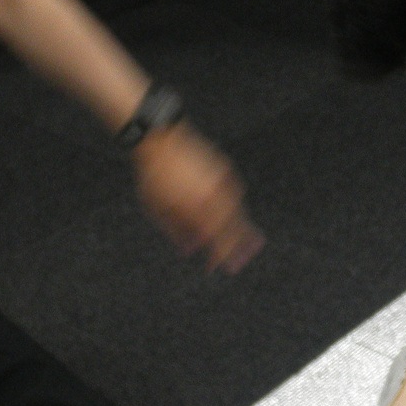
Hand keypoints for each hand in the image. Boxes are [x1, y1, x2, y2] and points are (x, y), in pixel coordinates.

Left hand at [134, 124, 263, 271]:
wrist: (161, 139)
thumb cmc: (154, 176)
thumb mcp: (157, 208)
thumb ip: (176, 231)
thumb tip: (189, 249)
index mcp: (196, 208)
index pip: (214, 239)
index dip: (218, 256)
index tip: (218, 267)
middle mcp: (213, 196)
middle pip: (233, 228)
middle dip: (239, 248)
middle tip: (243, 262)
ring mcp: (222, 181)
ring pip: (238, 210)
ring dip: (243, 228)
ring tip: (251, 243)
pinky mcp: (224, 168)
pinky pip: (235, 193)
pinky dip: (237, 207)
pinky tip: (237, 215)